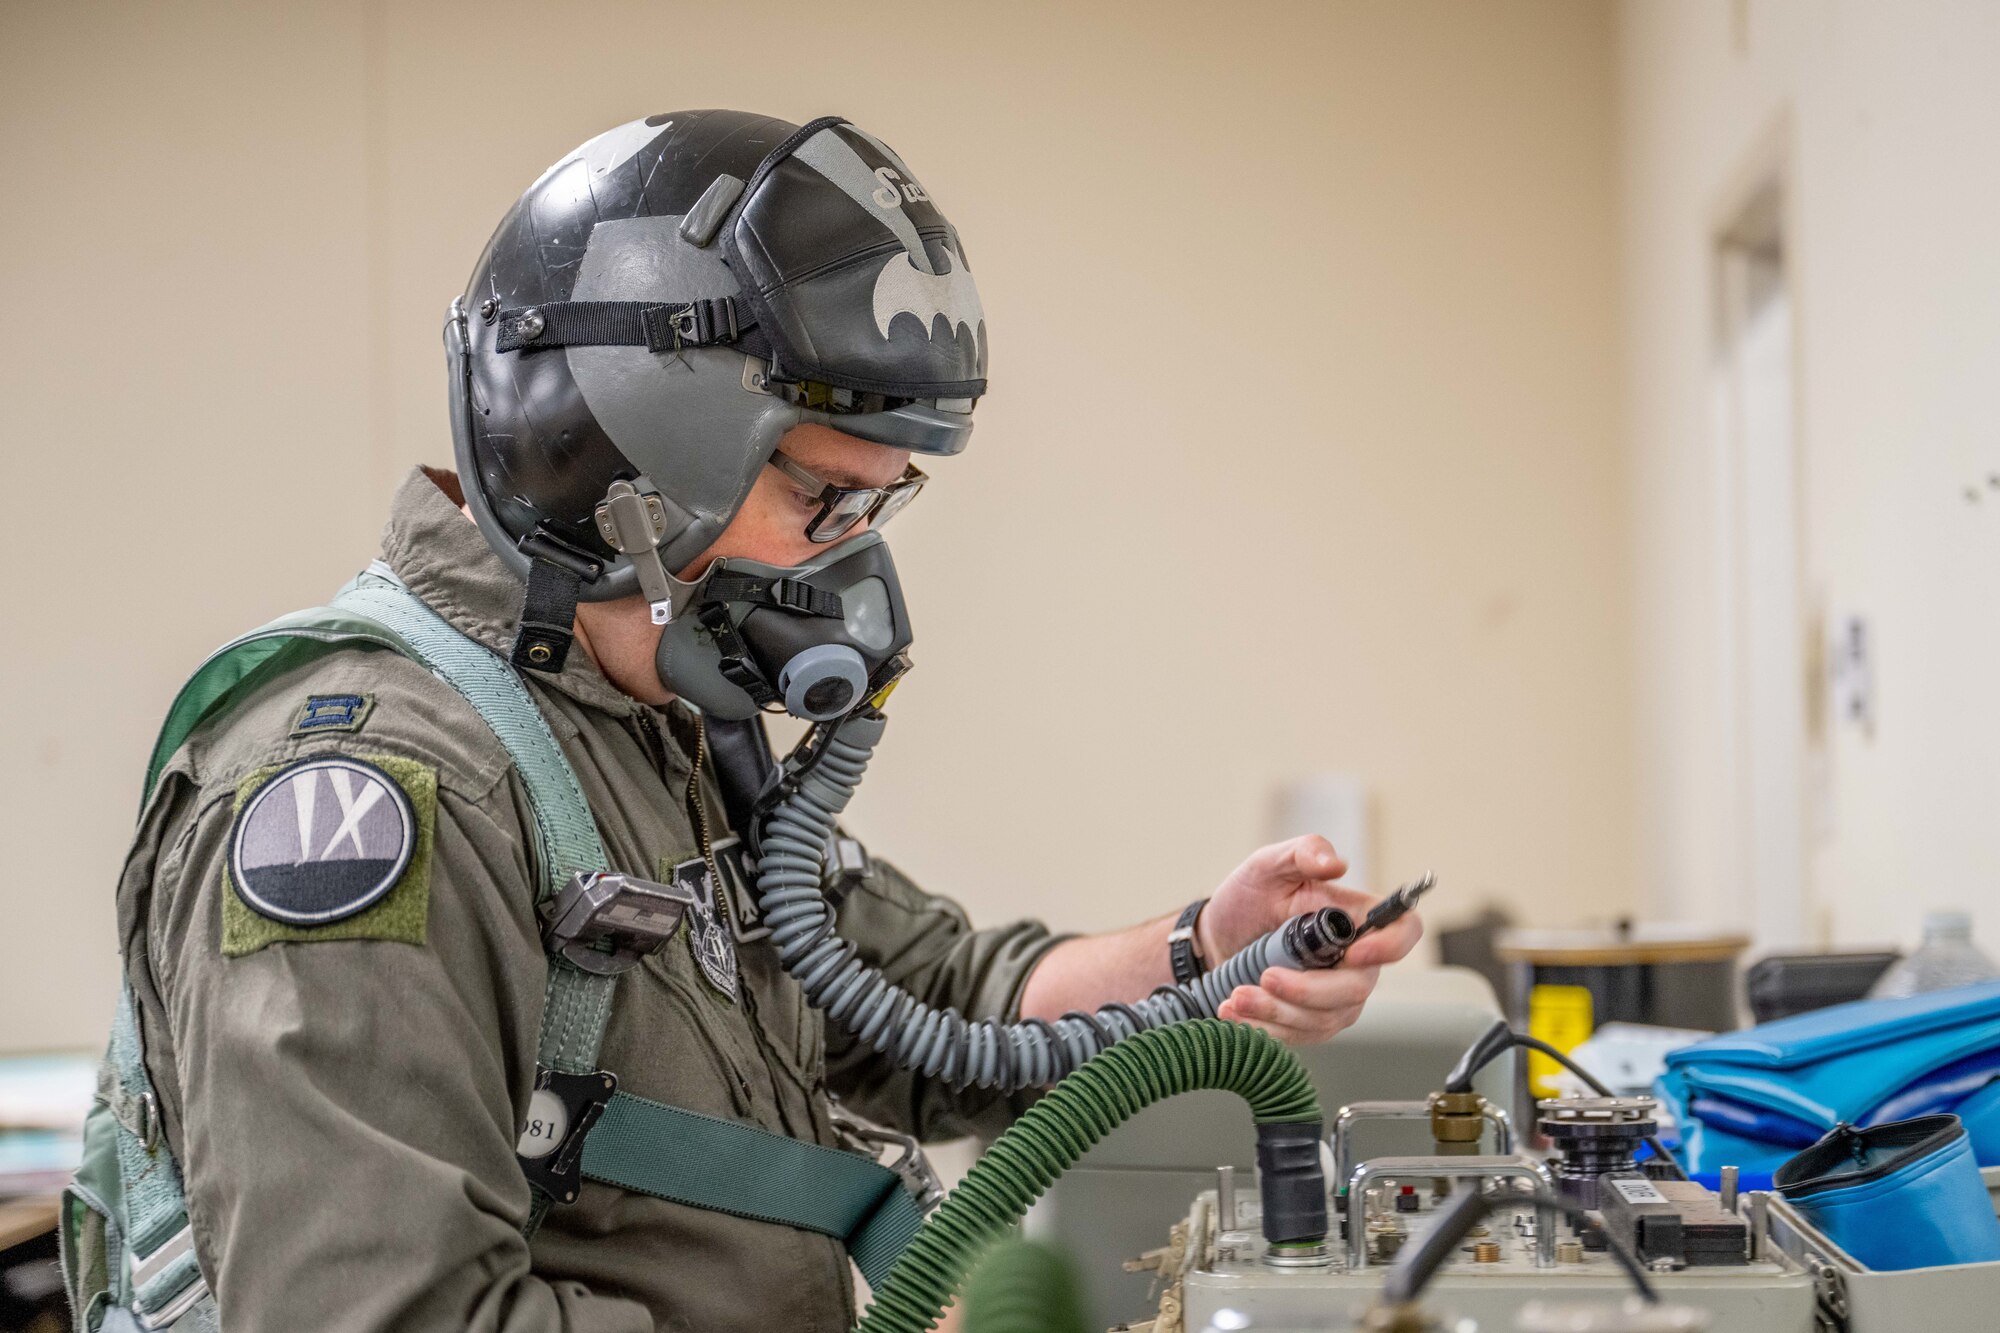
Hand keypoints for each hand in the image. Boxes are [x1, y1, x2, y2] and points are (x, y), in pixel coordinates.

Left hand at [1198, 835, 1423, 1045]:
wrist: (1215, 938)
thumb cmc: (1248, 899)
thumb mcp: (1267, 865)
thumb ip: (1302, 853)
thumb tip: (1335, 862)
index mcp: (1355, 917)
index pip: (1403, 930)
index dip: (1390, 946)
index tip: (1352, 953)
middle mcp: (1354, 960)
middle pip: (1357, 988)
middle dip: (1308, 990)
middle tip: (1266, 976)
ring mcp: (1335, 995)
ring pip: (1326, 1018)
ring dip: (1277, 1012)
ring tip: (1236, 997)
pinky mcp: (1311, 1021)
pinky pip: (1301, 1035)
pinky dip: (1266, 1028)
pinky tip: (1236, 1013)